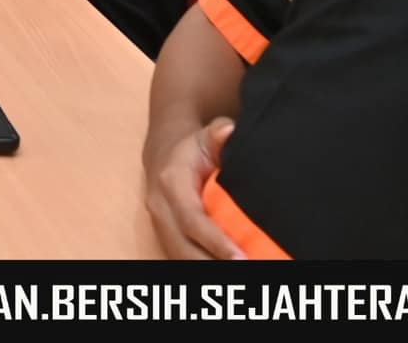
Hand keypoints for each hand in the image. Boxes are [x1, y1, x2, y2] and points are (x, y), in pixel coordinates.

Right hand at [145, 119, 244, 259]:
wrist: (163, 153)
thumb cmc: (192, 149)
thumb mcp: (205, 137)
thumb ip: (218, 133)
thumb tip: (228, 130)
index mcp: (171, 184)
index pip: (192, 219)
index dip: (215, 241)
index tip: (241, 258)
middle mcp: (161, 208)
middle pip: (183, 247)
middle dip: (213, 264)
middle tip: (247, 273)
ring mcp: (161, 226)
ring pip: (181, 257)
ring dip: (208, 269)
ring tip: (242, 275)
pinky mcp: (166, 238)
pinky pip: (182, 259)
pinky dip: (204, 267)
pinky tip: (229, 272)